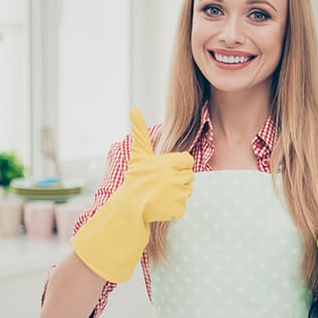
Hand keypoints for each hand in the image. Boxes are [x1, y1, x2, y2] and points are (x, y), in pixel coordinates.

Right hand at [70, 108, 193, 283]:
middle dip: (177, 180)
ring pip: (187, 192)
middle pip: (189, 177)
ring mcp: (178, 193)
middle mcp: (176, 177)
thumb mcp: (138, 154)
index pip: (187, 161)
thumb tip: (133, 108)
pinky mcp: (178, 208)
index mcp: (170, 162)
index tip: (164, 172)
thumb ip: (139, 131)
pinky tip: (161, 205)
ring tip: (160, 195)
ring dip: (176, 194)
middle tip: (160, 185)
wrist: (129, 207)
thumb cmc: (134, 178)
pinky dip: (174, 209)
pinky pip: (183, 207)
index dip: (177, 166)